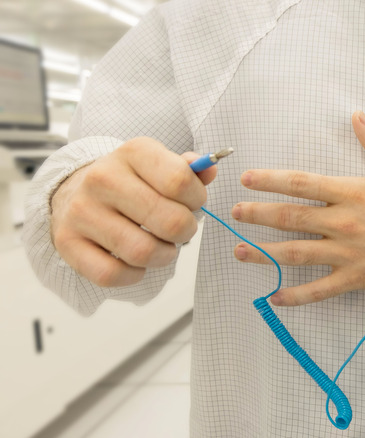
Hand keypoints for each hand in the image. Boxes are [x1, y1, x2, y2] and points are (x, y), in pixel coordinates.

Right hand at [51, 137, 215, 286]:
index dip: (198, 199)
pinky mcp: (67, 242)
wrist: (76, 190)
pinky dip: (133, 275)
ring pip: (142, 251)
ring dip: (164, 256)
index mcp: (132, 153)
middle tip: (181, 230)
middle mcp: (102, 178)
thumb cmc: (132, 182)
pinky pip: (111, 274)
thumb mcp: (160, 164)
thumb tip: (209, 170)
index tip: (193, 203)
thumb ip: (190, 169)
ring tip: (162, 247)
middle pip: (168, 220)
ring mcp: (82, 211)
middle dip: (185, 231)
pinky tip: (136, 263)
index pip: (180, 181)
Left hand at [232, 111, 364, 305]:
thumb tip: (356, 115)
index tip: (248, 179)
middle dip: (257, 215)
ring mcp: (348, 254)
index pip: (302, 183)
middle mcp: (344, 223)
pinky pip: (319, 290)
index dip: (270, 180)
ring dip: (264, 253)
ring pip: (296, 253)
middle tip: (235, 215)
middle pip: (290, 218)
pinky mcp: (356, 278)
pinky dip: (295, 296)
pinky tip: (274, 297)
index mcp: (353, 192)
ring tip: (240, 252)